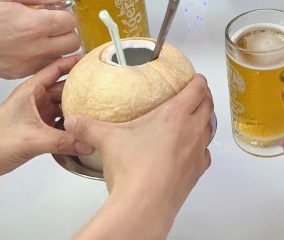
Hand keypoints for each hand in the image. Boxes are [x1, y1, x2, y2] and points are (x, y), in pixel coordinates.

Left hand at [0, 55, 91, 188]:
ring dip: (78, 106)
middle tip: (103, 85)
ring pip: (63, 105)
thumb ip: (63, 141)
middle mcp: (34, 100)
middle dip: (82, 86)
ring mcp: (35, 114)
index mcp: (29, 92)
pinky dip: (71, 123)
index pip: (56, 68)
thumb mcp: (32, 140)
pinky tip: (83, 127)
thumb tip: (88, 141)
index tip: (92, 59)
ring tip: (98, 105)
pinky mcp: (36, 129)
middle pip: (63, 87)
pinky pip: (60, 122)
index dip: (75, 61)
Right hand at [64, 74, 212, 201]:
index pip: (197, 89)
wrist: (144, 206)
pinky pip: (205, 153)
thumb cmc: (133, 171)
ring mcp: (198, 152)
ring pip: (209, 128)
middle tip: (196, 94)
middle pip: (208, 105)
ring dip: (204, 120)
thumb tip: (73, 121)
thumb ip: (89, 127)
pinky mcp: (197, 171)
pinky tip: (189, 150)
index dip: (197, 80)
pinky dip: (201, 148)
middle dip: (204, 96)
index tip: (194, 77)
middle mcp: (192, 130)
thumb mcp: (107, 140)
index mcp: (175, 115)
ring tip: (193, 119)